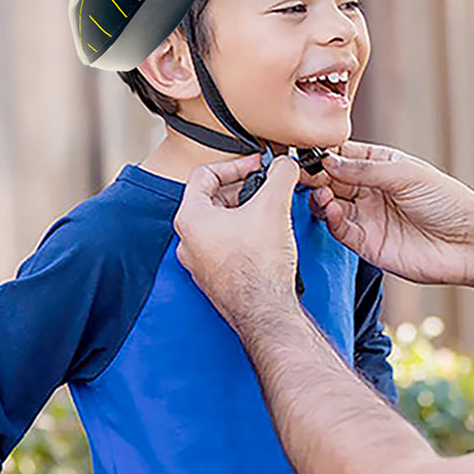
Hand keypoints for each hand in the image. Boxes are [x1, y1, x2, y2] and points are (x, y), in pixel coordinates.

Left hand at [174, 153, 300, 323]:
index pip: (205, 174)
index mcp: (190, 218)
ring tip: (270, 212)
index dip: (235, 164)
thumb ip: (280, 175)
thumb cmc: (258, 266)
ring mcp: (200, 261)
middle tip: (267, 187)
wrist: (264, 310)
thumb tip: (285, 164)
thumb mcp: (274, 207)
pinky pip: (226, 246)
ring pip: (220, 224)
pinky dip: (244, 235)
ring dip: (245, 212)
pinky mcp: (215, 277)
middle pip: (213, 199)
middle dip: (243, 189)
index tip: (256, 166)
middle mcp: (188, 240)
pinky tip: (267, 238)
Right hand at [305, 141, 473, 285]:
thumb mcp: (406, 175)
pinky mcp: (367, 244)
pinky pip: (340, 230)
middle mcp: (371, 191)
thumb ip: (365, 170)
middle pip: (331, 181)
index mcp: (382, 167)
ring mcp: (368, 217)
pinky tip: (332, 210)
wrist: (468, 242)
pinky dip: (331, 220)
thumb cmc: (447, 202)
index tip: (306, 153)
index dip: (324, 154)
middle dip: (314, 176)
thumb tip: (329, 161)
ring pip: (330, 205)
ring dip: (320, 198)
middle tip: (301, 174)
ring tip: (320, 194)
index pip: (343, 157)